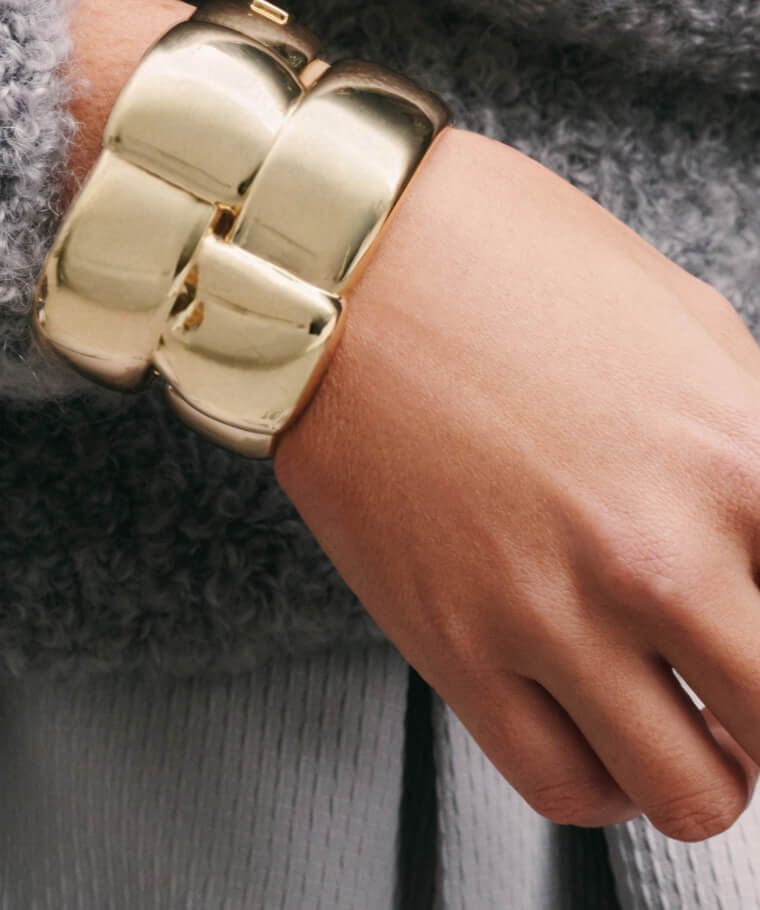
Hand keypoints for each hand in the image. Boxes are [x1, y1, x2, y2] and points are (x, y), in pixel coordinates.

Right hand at [276, 126, 759, 840]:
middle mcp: (656, 553)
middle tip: (744, 686)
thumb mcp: (681, 317)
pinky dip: (605, 781)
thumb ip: (753, 433)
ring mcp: (550, 609)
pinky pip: (565, 786)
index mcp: (735, 458)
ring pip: (694, 797)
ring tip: (684, 721)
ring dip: (706, 767)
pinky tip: (600, 724)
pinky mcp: (454, 644)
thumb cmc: (496, 258)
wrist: (337, 258)